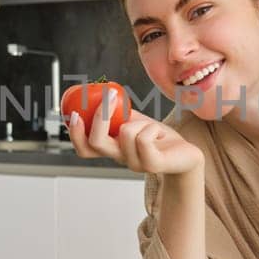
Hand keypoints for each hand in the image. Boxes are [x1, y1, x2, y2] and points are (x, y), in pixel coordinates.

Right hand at [67, 89, 202, 174]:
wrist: (185, 155)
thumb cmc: (159, 138)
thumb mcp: (134, 122)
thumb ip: (117, 115)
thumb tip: (100, 94)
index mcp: (113, 150)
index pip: (84, 149)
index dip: (74, 134)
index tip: (73, 113)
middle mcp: (120, 159)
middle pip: (96, 143)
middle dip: (100, 118)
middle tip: (109, 96)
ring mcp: (135, 164)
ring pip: (125, 133)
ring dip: (139, 122)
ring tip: (150, 126)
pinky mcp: (152, 164)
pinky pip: (144, 138)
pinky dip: (151, 128)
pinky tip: (157, 133)